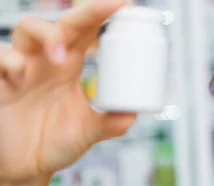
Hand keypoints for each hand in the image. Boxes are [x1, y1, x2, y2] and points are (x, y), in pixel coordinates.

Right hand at [0, 0, 135, 182]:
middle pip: (62, 23)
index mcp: (70, 66)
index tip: (124, 4)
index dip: (102, 14)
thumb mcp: (88, 132)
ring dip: (47, 36)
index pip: (86, 31)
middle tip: (105, 11)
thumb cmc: (54, 142)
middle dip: (83, 14)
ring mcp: (21, 67)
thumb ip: (111, 123)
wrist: (25, 167)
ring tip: (60, 59)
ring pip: (27, 28)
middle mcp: (45, 60)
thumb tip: (132, 114)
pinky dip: (9, 61)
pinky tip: (20, 79)